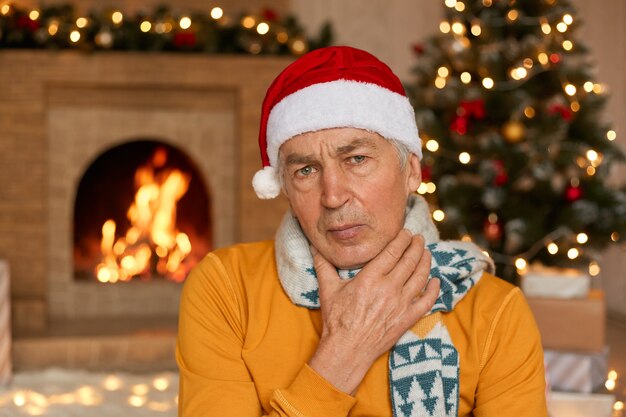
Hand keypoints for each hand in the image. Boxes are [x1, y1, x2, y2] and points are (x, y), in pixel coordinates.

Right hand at [307, 229, 439, 394]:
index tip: (405, 232)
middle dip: (416, 246)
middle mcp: (389, 288)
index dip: (402, 239)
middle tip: (418, 238)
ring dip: (425, 262)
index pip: (393, 251)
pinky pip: (427, 301)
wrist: (347, 349)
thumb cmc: (337, 320)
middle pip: (410, 260)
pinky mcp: (407, 318)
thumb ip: (323, 265)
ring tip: (426, 252)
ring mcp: (401, 304)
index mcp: (370, 278)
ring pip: (420, 277)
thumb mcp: (328, 289)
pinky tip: (435, 280)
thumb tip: (314, 247)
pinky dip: (434, 289)